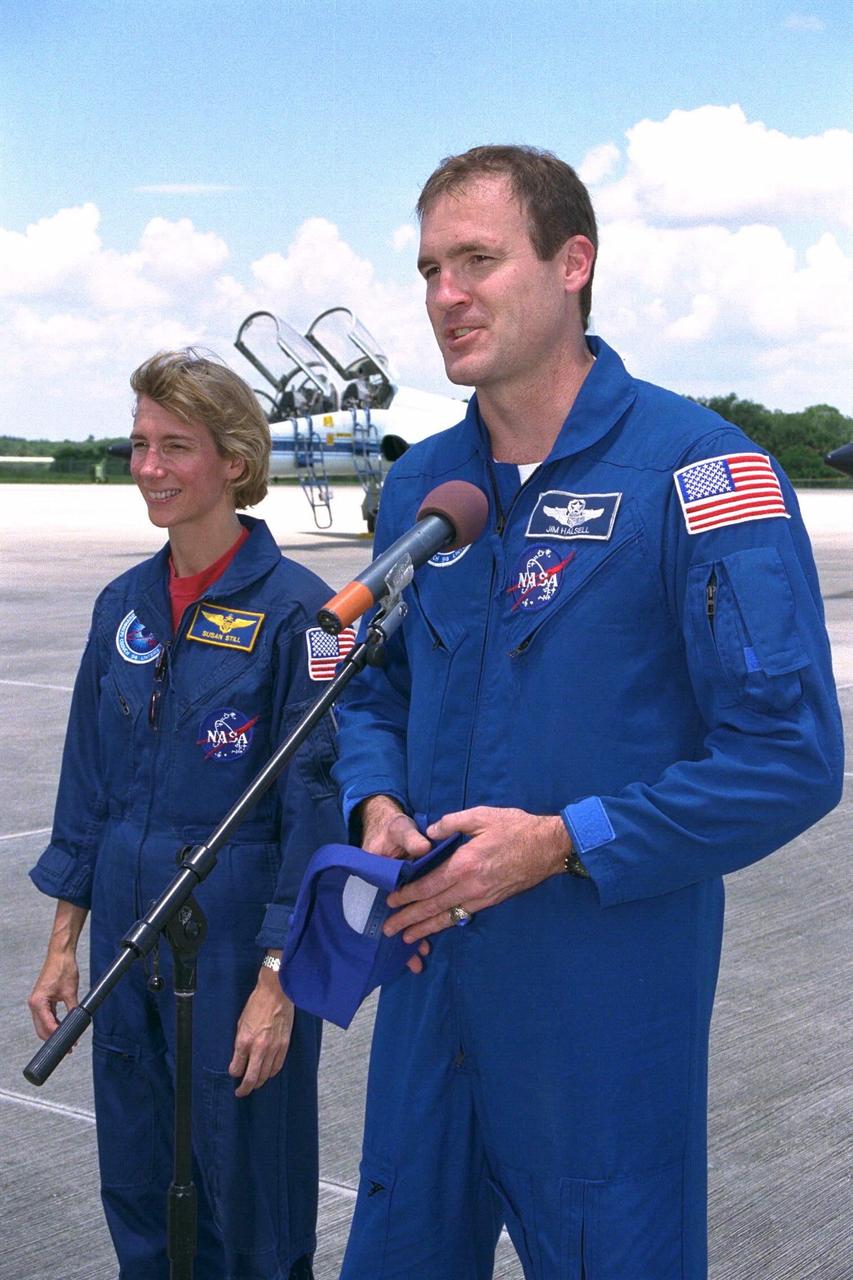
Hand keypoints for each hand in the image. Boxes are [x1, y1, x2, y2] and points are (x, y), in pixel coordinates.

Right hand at [29, 949, 80, 1040]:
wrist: (61, 954)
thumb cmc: (64, 969)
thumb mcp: (71, 992)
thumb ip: (73, 1010)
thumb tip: (78, 1024)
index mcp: (38, 1003)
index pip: (47, 1027)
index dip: (58, 1038)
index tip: (69, 1046)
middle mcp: (34, 1004)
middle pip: (42, 1029)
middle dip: (54, 1039)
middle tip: (69, 1047)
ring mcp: (37, 1002)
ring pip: (43, 1024)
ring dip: (54, 1032)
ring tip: (68, 1040)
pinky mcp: (41, 999)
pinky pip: (46, 1016)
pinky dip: (54, 1023)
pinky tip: (64, 1027)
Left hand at [228, 960, 293, 1097]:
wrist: (276, 992)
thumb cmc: (257, 1004)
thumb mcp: (241, 1023)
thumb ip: (240, 1043)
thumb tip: (239, 1057)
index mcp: (245, 1041)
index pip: (237, 1068)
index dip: (234, 1074)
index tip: (233, 1074)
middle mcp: (259, 1048)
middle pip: (252, 1078)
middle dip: (245, 1088)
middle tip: (241, 1092)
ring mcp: (274, 1048)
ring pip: (266, 1075)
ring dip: (259, 1082)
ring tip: (254, 1084)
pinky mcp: (284, 1045)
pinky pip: (277, 1066)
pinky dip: (271, 1073)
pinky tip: (267, 1074)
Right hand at [358, 795, 431, 972]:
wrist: (388, 827)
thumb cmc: (393, 829)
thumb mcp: (400, 829)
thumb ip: (411, 838)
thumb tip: (423, 847)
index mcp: (380, 872)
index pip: (389, 897)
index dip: (399, 914)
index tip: (403, 933)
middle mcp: (385, 888)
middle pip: (394, 916)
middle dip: (406, 934)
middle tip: (414, 958)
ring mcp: (396, 894)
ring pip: (403, 918)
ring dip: (412, 935)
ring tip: (418, 960)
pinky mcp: (406, 895)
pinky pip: (412, 913)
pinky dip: (418, 926)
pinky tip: (423, 946)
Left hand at [383, 806, 571, 944]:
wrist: (548, 847)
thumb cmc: (515, 827)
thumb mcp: (481, 815)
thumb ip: (451, 822)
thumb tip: (428, 833)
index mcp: (464, 864)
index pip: (429, 884)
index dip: (408, 895)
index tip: (391, 901)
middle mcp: (470, 885)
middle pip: (433, 906)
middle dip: (409, 919)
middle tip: (389, 929)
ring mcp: (482, 897)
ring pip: (447, 916)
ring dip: (425, 928)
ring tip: (406, 938)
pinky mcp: (491, 901)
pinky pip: (463, 916)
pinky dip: (446, 924)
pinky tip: (436, 928)